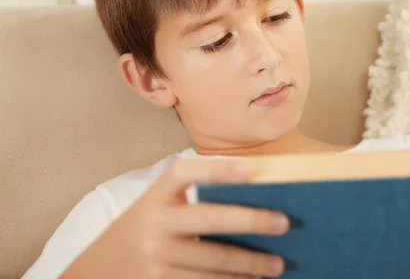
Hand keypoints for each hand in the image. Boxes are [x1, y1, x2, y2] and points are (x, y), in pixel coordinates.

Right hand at [62, 159, 288, 278]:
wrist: (97, 269)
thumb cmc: (141, 229)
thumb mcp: (156, 206)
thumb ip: (189, 199)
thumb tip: (251, 199)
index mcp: (156, 196)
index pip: (184, 173)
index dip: (216, 170)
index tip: (250, 171)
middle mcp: (155, 223)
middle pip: (210, 219)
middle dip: (251, 221)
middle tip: (284, 223)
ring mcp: (157, 257)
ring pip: (212, 260)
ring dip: (249, 263)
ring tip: (276, 264)